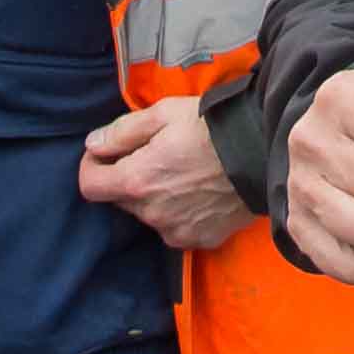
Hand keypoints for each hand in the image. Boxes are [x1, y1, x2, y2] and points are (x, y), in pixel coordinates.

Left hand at [82, 94, 253, 250]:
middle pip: (121, 200)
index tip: (107, 153)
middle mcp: (151, 213)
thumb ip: (121, 132)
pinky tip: (200, 192)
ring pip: (149, 214)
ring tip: (184, 173)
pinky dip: (179, 212)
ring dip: (155, 197)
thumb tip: (92, 145)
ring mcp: (176, 230)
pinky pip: (175, 228)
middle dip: (129, 179)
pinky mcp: (199, 239)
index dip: (92, 166)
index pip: (89, 186)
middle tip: (156, 156)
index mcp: (137, 180)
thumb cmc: (212, 127)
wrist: (264, 151)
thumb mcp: (163, 114)